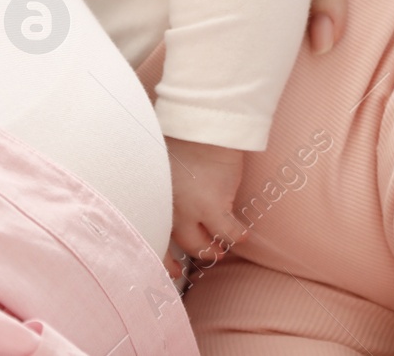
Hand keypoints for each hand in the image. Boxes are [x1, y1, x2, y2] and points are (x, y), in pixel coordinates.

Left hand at [164, 137, 246, 270]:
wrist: (200, 124)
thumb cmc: (179, 135)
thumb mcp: (157, 162)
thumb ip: (158, 183)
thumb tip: (161, 190)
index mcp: (151, 200)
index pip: (152, 240)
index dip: (164, 260)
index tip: (174, 270)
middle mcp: (167, 211)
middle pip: (181, 246)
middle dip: (196, 253)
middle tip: (208, 253)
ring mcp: (191, 213)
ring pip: (204, 246)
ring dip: (215, 249)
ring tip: (225, 245)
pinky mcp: (214, 208)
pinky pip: (228, 233)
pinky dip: (237, 235)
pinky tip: (243, 234)